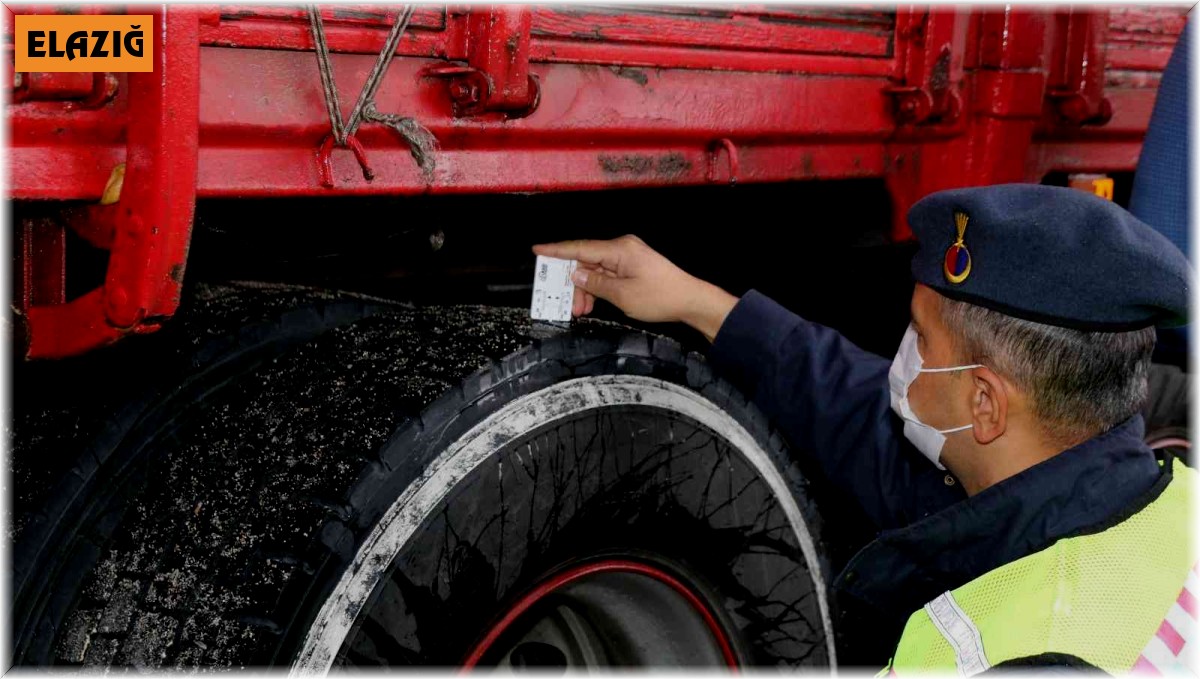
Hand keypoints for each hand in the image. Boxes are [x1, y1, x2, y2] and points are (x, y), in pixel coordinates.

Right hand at [531, 235, 738, 341]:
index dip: (556, 250)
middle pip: (586, 261)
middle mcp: (622, 248)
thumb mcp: (622, 295)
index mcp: (618, 250)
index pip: (580, 248)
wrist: (690, 299)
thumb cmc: (660, 297)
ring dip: (586, 289)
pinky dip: (598, 288)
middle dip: (573, 283)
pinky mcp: (633, 265)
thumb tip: (576, 275)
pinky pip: (607, 273)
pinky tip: (593, 303)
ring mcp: (628, 256)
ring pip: (595, 270)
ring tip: (581, 310)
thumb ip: (595, 284)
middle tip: (566, 304)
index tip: (537, 250)